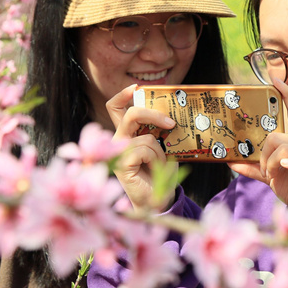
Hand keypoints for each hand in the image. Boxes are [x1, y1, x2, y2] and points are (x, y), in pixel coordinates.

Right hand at [106, 85, 176, 212]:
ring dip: (160, 151)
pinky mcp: (121, 163)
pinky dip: (155, 159)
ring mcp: (117, 152)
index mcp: (126, 133)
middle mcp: (118, 140)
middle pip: (130, 114)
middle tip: (171, 123)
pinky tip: (151, 171)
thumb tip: (169, 117)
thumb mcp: (162, 147)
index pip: (116, 108)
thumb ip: (159, 132)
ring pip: (146, 137)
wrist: (157, 200)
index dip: (123, 95)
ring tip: (158, 165)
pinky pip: (145, 149)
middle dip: (153, 114)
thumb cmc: (159, 173)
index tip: (137, 87)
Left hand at [230, 79, 287, 205]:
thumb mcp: (269, 175)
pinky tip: (285, 166)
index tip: (275, 80)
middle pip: (277, 134)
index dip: (286, 95)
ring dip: (270, 163)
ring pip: (282, 145)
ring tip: (272, 176)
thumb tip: (231, 162)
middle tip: (264, 168)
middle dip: (265, 152)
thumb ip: (253, 167)